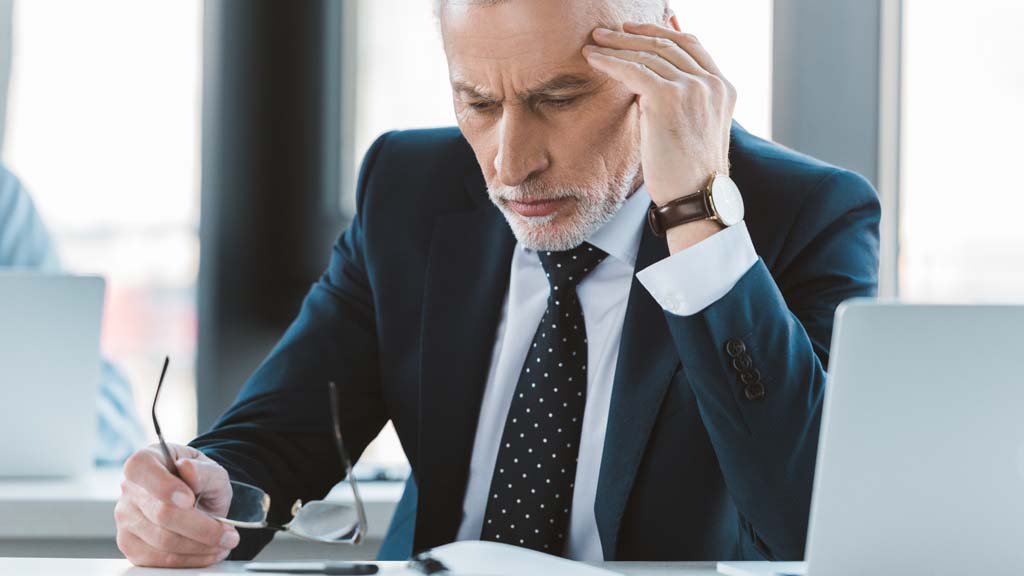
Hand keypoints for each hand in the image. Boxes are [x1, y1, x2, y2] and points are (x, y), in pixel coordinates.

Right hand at [116, 443, 238, 566]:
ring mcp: (126, 519)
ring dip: (200, 547)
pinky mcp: (130, 545)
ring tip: (224, 542)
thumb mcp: (212, 470)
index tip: (189, 499)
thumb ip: (204, 470)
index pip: (141, 469)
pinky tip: (209, 552)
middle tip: (228, 533)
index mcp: (145, 460)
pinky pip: (159, 560)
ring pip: (163, 542)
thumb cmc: (201, 481)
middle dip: (202, 528)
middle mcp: (129, 489)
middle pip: (161, 514)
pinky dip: (190, 560)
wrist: (198, 499)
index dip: (164, 486)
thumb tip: (187, 470)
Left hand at [583, 15, 735, 251]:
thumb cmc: (688, 174)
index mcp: (723, 87)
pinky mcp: (669, 97)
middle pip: (667, 44)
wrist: (695, 197)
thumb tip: (650, 85)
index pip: (690, 45)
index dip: (661, 31)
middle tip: (606, 31)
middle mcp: (712, 83)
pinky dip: (610, 62)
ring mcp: (693, 87)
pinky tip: (592, 60)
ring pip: (648, 54)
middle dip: (633, 35)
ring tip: (593, 43)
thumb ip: (682, 102)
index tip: (635, 29)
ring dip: (616, 46)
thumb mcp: (695, 129)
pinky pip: (633, 70)